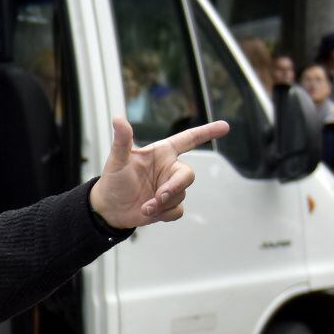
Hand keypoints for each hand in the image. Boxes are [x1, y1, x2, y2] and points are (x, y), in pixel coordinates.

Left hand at [89, 116, 228, 228]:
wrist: (109, 208)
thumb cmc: (113, 180)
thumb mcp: (117, 159)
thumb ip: (122, 140)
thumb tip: (118, 119)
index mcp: (161, 154)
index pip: (189, 140)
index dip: (207, 132)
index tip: (225, 126)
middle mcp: (169, 169)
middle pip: (188, 175)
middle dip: (175, 187)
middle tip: (158, 196)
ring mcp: (170, 188)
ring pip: (181, 195)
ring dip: (162, 203)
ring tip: (144, 206)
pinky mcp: (169, 206)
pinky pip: (178, 210)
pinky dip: (163, 214)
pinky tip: (148, 212)